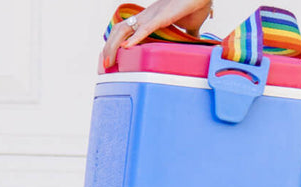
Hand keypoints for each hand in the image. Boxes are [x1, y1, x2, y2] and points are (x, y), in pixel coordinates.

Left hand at [99, 0, 213, 70]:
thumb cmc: (196, 6)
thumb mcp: (188, 26)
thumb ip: (188, 34)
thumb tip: (195, 40)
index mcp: (149, 19)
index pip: (124, 31)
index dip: (114, 44)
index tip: (109, 59)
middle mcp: (146, 16)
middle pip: (118, 31)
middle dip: (108, 48)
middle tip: (104, 66)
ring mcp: (151, 16)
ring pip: (125, 30)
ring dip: (115, 46)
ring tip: (109, 61)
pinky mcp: (161, 16)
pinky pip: (144, 28)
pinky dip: (134, 38)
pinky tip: (127, 47)